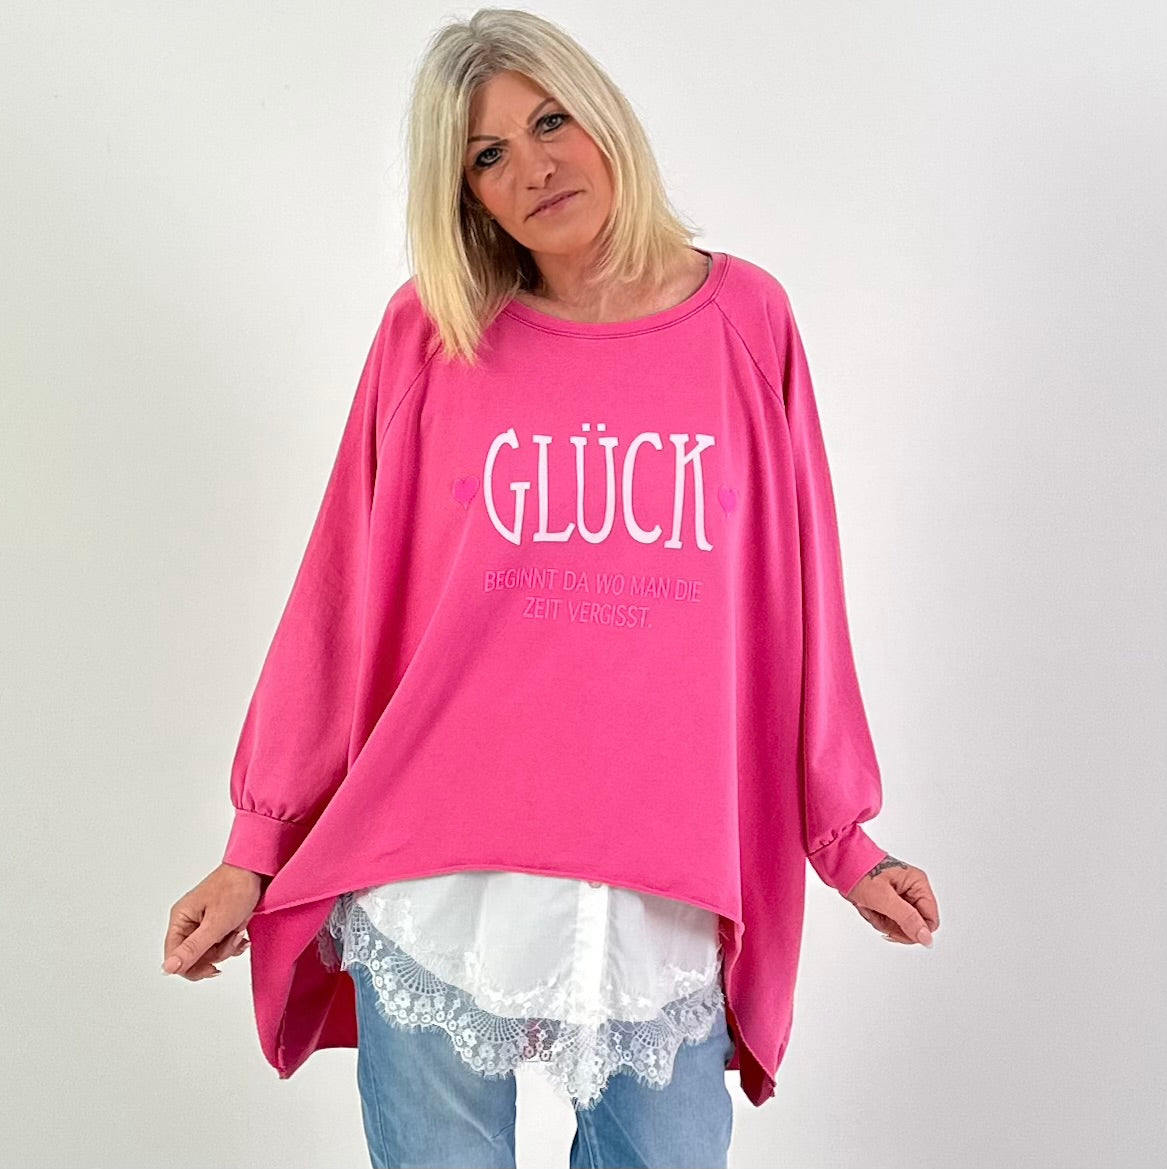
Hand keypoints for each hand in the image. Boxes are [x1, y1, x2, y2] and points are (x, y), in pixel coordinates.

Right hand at [162, 863, 265, 980]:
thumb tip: (168, 968)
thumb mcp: (215, 924)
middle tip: (231, 938)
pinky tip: (242, 931)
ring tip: (239, 929)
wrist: (258, 869)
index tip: (213, 967)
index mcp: (180, 919)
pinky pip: (221, 943)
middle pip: (194, 957)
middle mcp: (189, 922)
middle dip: (217, 953)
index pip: (174, 958)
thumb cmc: (235, 888)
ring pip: (210, 952)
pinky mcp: (218, 922)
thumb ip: (192, 948)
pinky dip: (234, 940)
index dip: (192, 968)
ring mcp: (204, 922)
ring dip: (228, 945)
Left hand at [845, 855, 938, 946]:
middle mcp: (911, 889)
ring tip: (868, 905)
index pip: (930, 921)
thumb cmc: (859, 871)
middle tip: (878, 911)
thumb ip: (908, 919)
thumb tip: (927, 938)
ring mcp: (898, 894)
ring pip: (898, 924)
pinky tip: (865, 905)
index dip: (914, 930)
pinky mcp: (886, 899)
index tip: (895, 926)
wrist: (837, 860)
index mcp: (918, 883)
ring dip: (880, 920)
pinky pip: (886, 919)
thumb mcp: (884, 898)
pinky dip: (873, 916)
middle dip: (893, 924)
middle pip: (913, 925)